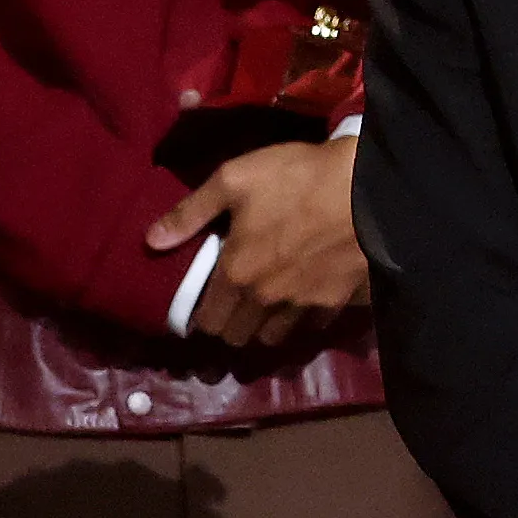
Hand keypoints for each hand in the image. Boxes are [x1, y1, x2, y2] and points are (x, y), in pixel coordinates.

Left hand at [151, 138, 366, 349]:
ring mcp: (303, 306)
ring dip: (263, 327)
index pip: (207, 320)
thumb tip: (150, 240)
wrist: (367, 189)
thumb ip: (190, 212)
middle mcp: (265, 300)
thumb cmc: (296, 178)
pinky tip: (303, 299)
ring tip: (264, 306)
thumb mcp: (233, 179)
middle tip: (231, 303)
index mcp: (236, 274)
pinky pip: (310, 326)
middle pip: (237, 337)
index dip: (200, 316)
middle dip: (228, 325)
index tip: (202, 303)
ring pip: (272, 338)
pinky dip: (302, 318)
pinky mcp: (335, 303)